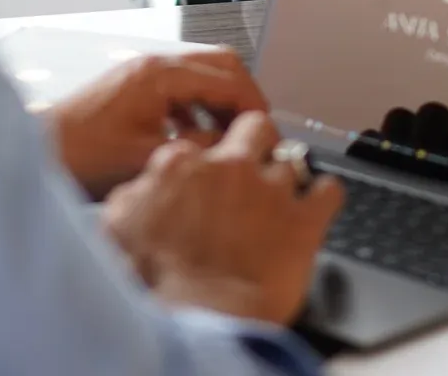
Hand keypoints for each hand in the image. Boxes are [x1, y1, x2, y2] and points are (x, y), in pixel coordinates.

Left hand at [46, 49, 267, 198]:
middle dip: (244, 96)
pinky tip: (195, 142)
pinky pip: (181, 90)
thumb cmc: (82, 155)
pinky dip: (197, 111)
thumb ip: (197, 150)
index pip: (228, 77)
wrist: (38, 152)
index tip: (268, 130)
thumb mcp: (148, 159)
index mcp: (161, 75)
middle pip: (220, 65)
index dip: (254, 105)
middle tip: (256, 130)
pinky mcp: (135, 88)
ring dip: (220, 105)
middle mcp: (154, 66)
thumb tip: (231, 147)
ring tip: (229, 141)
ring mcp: (143, 74)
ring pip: (202, 77)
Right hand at [102, 112, 342, 324]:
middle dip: (257, 141)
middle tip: (255, 165)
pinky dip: (326, 196)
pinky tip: (319, 204)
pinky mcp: (304, 221)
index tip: (207, 177)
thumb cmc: (154, 283)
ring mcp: (270, 190)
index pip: (200, 142)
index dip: (207, 161)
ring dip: (289, 176)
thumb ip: (134, 197)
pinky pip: (330, 191)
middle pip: (255, 127)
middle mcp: (230, 166)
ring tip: (284, 195)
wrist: (196, 320)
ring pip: (293, 159)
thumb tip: (142, 191)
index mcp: (181, 164)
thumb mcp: (117, 228)